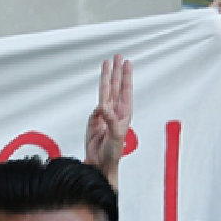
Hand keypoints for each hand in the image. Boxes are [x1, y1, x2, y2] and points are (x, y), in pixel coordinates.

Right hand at [84, 56, 132, 190]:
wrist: (101, 163)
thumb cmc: (113, 153)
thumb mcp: (116, 136)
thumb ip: (110, 119)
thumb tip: (103, 107)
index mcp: (124, 113)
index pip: (125, 90)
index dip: (125, 76)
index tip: (126, 63)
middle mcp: (115, 111)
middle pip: (115, 87)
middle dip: (116, 72)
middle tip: (117, 57)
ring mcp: (104, 115)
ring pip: (104, 93)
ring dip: (105, 79)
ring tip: (106, 66)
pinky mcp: (94, 121)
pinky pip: (93, 112)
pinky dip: (95, 111)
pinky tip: (98, 113)